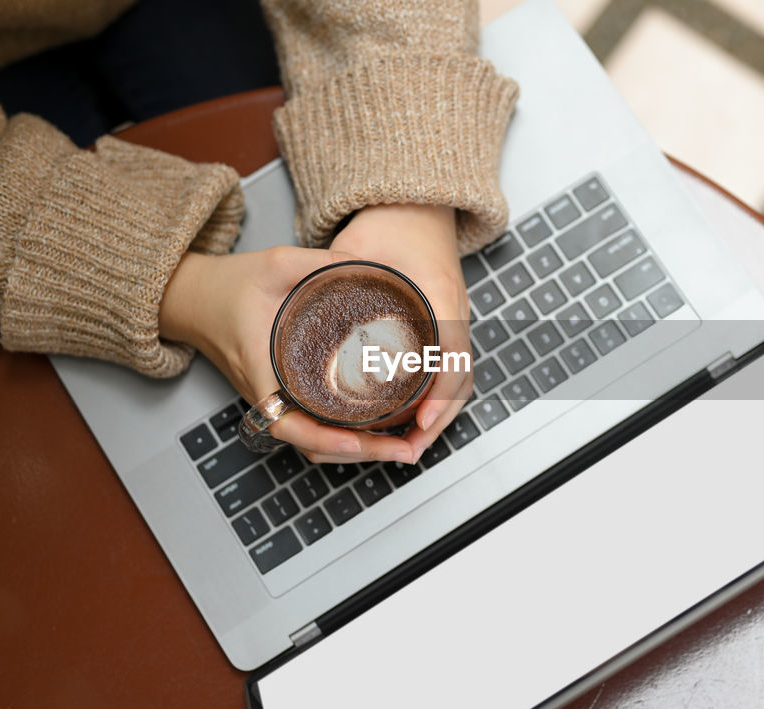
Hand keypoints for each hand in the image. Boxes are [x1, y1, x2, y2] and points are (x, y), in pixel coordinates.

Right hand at [158, 246, 420, 463]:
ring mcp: (273, 400)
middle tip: (405, 449)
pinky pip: (311, 428)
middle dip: (360, 453)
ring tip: (400, 447)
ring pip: (313, 442)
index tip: (358, 439)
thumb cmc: (228, 285)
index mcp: (262, 368)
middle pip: (312, 443)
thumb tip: (371, 268)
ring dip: (355, 451)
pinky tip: (376, 433)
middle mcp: (267, 394)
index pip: (289, 421)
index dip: (324, 437)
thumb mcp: (276, 263)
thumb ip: (321, 262)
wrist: (194, 299)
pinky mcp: (280, 397)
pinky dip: (342, 438)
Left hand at [331, 204, 473, 462]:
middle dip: (438, 419)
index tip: (419, 421)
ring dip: (439, 414)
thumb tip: (305, 317)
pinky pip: (450, 368)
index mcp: (438, 293)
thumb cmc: (395, 220)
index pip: (448, 353)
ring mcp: (455, 318)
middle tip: (409, 449)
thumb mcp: (359, 248)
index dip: (436, 393)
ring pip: (458, 378)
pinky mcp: (447, 323)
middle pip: (459, 377)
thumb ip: (335, 279)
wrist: (418, 204)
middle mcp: (454, 310)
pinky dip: (437, 397)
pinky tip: (414, 417)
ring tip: (410, 444)